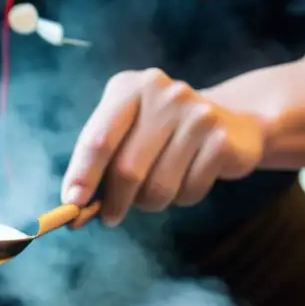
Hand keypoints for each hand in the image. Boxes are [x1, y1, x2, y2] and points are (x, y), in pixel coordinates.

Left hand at [62, 68, 264, 225]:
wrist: (233, 122)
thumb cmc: (160, 137)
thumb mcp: (124, 136)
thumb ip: (96, 166)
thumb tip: (73, 205)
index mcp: (128, 88)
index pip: (98, 140)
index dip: (83, 176)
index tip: (72, 205)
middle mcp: (164, 94)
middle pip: (127, 170)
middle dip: (115, 202)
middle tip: (111, 217)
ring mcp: (197, 114)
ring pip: (158, 188)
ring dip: (151, 202)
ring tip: (158, 188)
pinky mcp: (221, 139)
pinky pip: (188, 192)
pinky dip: (183, 198)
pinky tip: (189, 178)